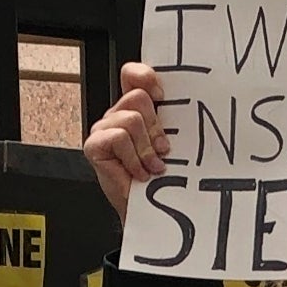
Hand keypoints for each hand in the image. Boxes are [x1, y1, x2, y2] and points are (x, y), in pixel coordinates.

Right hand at [83, 61, 166, 215]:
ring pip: (131, 118)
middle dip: (155, 126)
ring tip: (152, 166)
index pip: (132, 75)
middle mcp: (116, 115)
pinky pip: (119, 137)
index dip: (145, 76)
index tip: (162, 96)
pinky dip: (134, 157)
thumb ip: (169, 122)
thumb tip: (192, 106)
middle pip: (137, 97)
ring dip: (146, 147)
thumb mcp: (167, 144)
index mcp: (133, 109)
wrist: (147, 210)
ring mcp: (103, 129)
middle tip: (161, 150)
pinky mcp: (94, 145)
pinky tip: (139, 172)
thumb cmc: (157, 179)